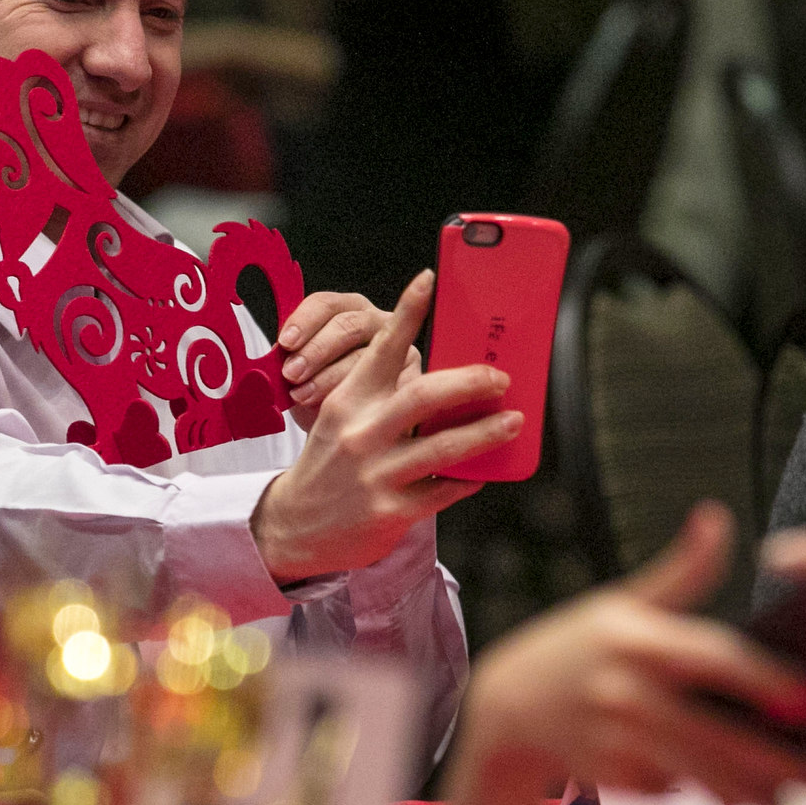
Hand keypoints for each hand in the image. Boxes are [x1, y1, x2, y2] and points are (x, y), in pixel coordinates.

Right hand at [251, 269, 519, 580]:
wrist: (293, 524)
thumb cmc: (330, 463)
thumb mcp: (341, 420)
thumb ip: (381, 398)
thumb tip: (446, 379)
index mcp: (347, 402)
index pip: (379, 349)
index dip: (406, 312)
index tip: (428, 280)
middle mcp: (359, 433)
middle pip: (423, 395)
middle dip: (470, 382)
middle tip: (500, 377)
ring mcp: (374, 474)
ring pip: (443, 448)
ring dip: (485, 432)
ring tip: (512, 421)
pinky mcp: (389, 511)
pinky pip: (443, 490)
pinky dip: (468, 479)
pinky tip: (482, 472)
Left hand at [277, 290, 388, 429]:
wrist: (345, 429)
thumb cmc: (318, 393)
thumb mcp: (298, 372)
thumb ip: (286, 360)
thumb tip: (267, 362)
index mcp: (345, 308)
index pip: (324, 303)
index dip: (303, 321)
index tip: (285, 343)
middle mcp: (375, 320)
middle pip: (347, 325)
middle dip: (315, 350)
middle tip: (292, 374)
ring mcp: (400, 344)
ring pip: (365, 355)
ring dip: (330, 377)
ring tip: (304, 396)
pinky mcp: (413, 373)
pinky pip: (387, 382)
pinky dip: (362, 396)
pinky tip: (342, 410)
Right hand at [463, 504, 805, 804]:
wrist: (508, 704)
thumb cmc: (576, 648)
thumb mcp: (623, 602)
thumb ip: (683, 571)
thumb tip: (717, 517)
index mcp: (635, 639)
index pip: (712, 657)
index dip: (764, 679)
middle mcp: (624, 690)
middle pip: (715, 735)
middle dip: (773, 762)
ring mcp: (615, 739)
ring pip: (700, 776)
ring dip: (749, 794)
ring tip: (790, 801)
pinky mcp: (612, 778)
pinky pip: (670, 790)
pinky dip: (690, 790)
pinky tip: (702, 783)